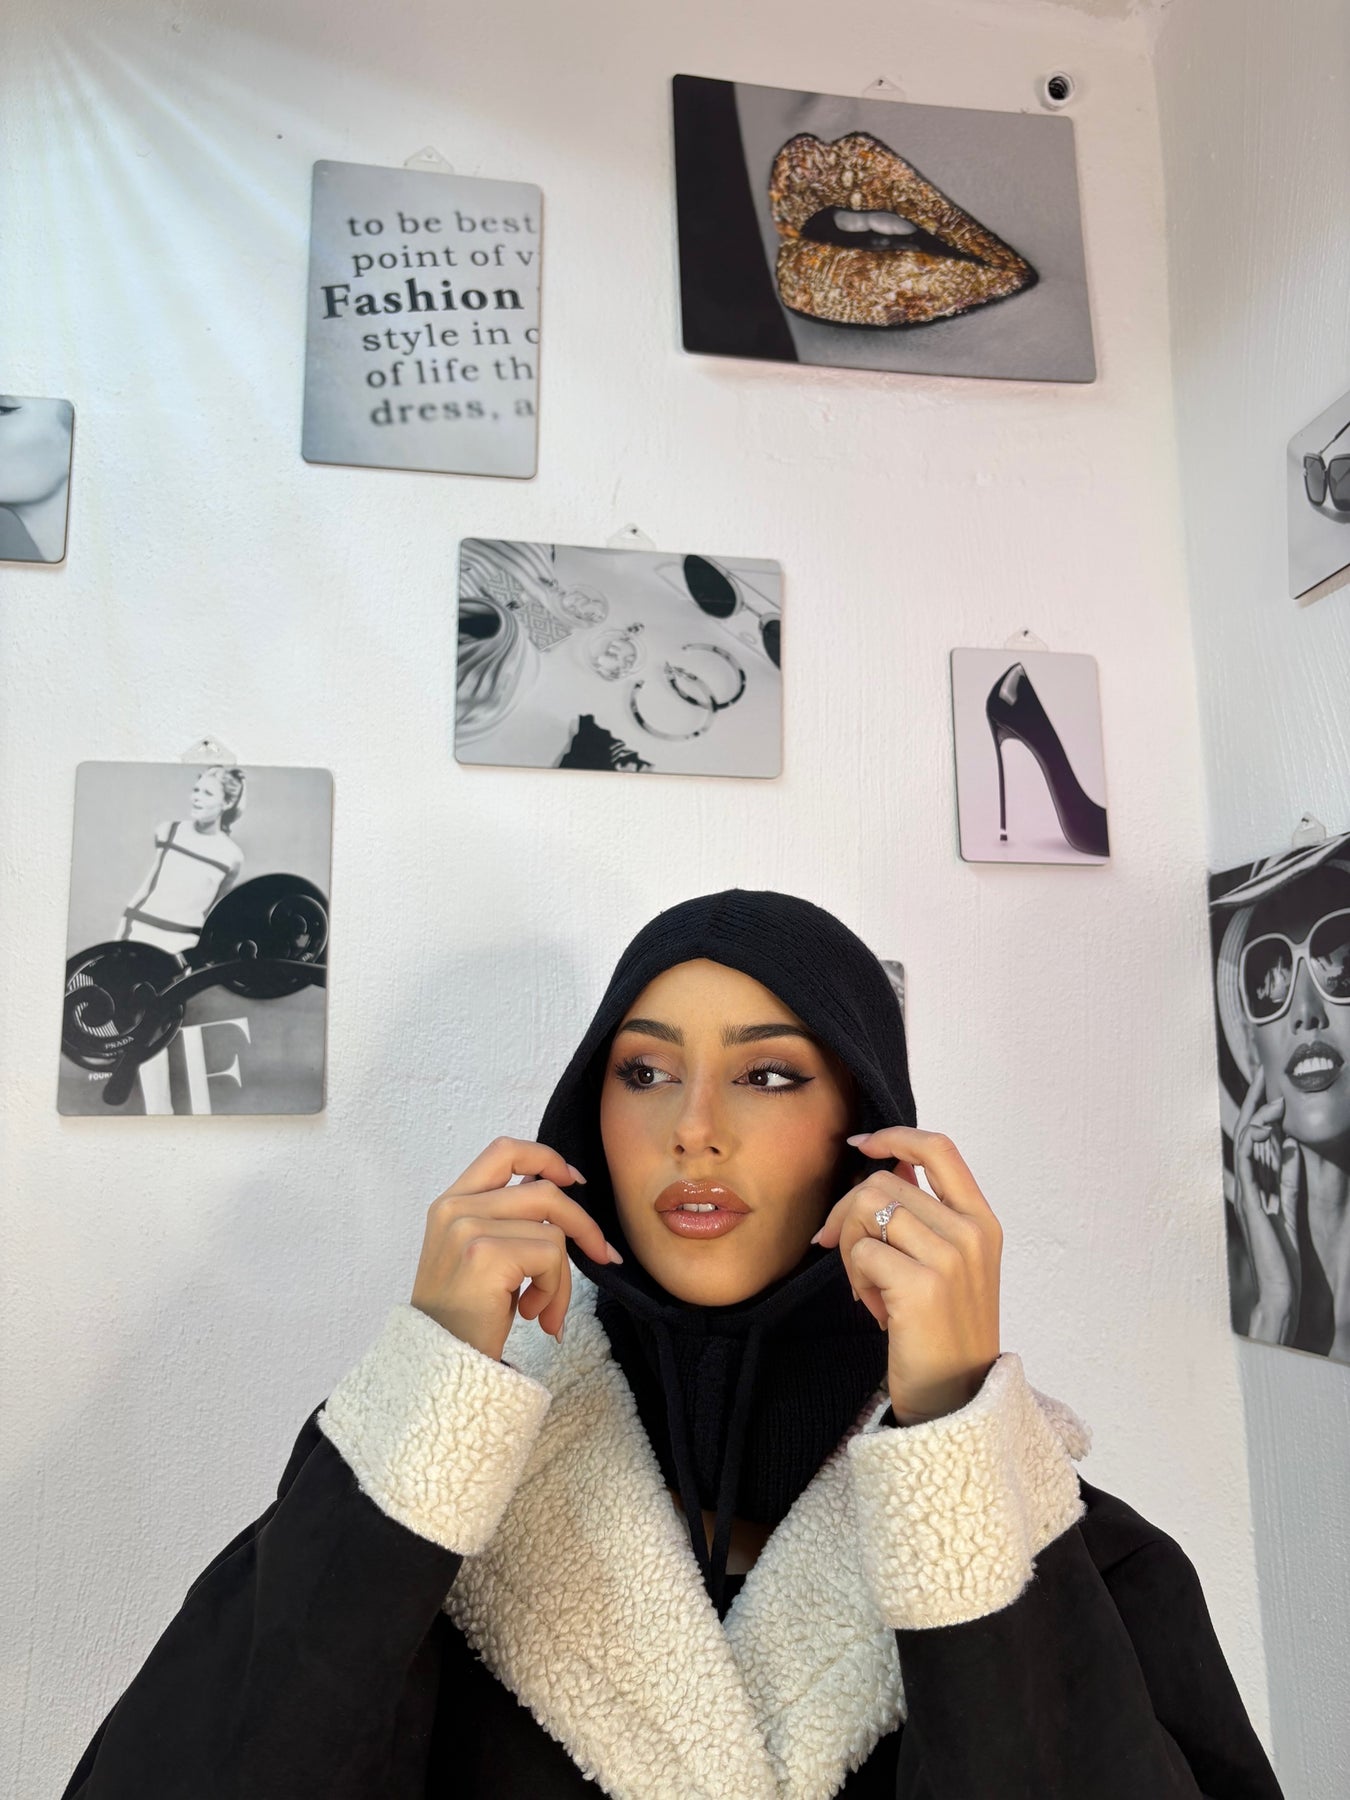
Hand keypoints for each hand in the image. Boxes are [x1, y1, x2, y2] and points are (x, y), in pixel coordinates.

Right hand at [412, 1137, 623, 1361]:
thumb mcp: (480, 1256)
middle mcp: (454, 1208)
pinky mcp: (485, 1253)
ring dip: (562, 1277)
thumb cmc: (465, 1318)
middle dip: (583, 1226)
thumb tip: (566, 1192)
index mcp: (450, 1202)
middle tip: (603, 1256)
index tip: (573, 1181)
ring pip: (554, 1230)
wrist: (439, 1367)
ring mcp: (467, 1228)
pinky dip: (555, 1290)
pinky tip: (534, 1314)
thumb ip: (509, 1221)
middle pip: (544, 1191)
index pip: (504, 1150)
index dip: (546, 1158)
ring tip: (546, 1310)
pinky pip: (551, 1256)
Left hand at [813, 1127, 1001, 1424]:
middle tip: (845, 1252)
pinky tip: (879, 1310)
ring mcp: (950, 1258)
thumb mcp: (952, 1264)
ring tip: (871, 1288)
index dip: (896, 1136)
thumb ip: (926, 1214)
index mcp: (983, 1221)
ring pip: (867, 1212)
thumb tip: (883, 1166)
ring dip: (852, 1250)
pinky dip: (857, 1280)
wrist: (959, 1398)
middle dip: (848, 1214)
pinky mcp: (922, 1286)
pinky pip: (861, 1253)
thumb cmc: (945, 1330)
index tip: (862, 1145)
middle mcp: (972, 1233)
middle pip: (883, 1183)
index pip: (940, 1149)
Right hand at [1232, 1068, 1301, 1342]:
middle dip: (1256, 1102)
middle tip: (1263, 1072)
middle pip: (1246, 1134)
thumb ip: (1289, 1181)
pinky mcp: (1250, 1205)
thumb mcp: (1291, 1210)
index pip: (1255, 1140)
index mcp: (1255, 1185)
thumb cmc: (1284, 1258)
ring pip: (1245, 1145)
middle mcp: (1246, 1185)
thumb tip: (1290, 1149)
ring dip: (1260, 1118)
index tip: (1271, 1086)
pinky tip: (1271, 1130)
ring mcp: (1245, 1193)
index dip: (1263, 1112)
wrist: (1280, 1290)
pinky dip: (1258, 1146)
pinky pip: (1250, 1167)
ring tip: (1275, 1096)